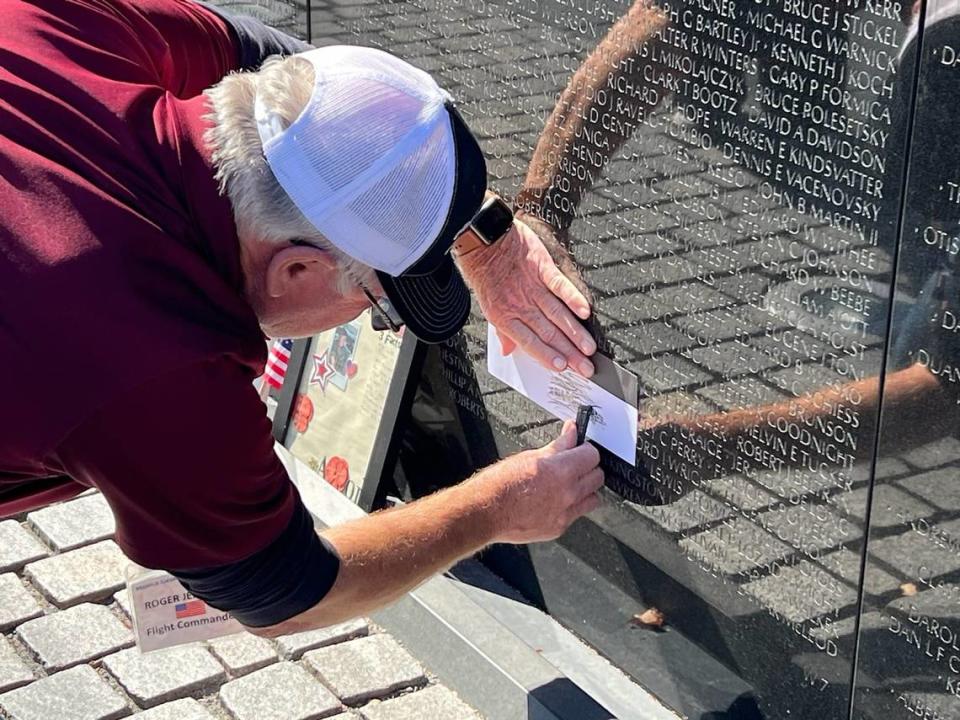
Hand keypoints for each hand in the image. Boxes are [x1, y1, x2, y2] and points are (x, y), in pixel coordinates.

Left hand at [456, 215, 596, 376]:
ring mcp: (531, 287)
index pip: (529, 342)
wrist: (481, 238)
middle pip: (548, 333)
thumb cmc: (483, 270)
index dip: (547, 356)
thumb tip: (508, 351)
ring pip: (557, 314)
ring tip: (588, 348)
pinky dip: (572, 298)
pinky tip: (584, 312)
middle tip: (585, 367)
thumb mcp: (486, 304)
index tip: (562, 368)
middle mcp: (519, 305)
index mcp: (504, 317)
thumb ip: (502, 329)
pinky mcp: (541, 267)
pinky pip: (559, 285)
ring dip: (575, 333)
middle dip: (569, 352)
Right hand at [471, 421, 602, 542]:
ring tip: (569, 485)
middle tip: (575, 464)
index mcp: (561, 470)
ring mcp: (564, 513)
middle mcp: (568, 493)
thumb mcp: (529, 456)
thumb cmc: (500, 484)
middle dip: (589, 468)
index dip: (585, 449)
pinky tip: (556, 501)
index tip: (579, 448)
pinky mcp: (558, 528)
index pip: (592, 455)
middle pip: (598, 477)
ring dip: (585, 490)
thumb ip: (557, 446)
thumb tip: (571, 433)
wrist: (486, 512)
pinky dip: (571, 507)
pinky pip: (576, 515)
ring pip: (593, 498)